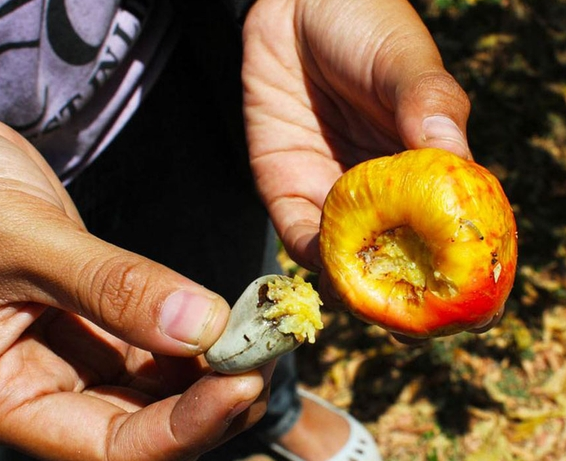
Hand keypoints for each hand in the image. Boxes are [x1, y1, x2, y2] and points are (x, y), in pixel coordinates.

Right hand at [0, 124, 270, 459]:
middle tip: (264, 357)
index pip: (109, 446)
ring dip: (217, 371)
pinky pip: (164, 346)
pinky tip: (234, 319)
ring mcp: (82, 355)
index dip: (182, 428)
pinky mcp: (108, 321)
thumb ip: (110, 287)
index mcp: (10, 395)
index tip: (240, 382)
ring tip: (260, 337)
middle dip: (213, 402)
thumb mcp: (25, 242)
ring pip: (164, 389)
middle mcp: (51, 386)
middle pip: (147, 426)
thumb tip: (202, 326)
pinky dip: (203, 337)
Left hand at [242, 0, 501, 334]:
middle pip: (395, 260)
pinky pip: (299, 236)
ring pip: (347, 260)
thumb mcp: (406, 61)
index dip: (458, 272)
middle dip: (405, 297)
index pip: (445, 232)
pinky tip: (329, 266)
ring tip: (372, 304)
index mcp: (421, 170)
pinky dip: (314, 257)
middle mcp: (379, 192)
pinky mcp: (286, 190)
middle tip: (415, 325)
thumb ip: (428, 106)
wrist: (292, 7)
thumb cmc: (362, 26)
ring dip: (358, 288)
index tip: (472, 308)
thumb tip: (458, 160)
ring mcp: (332, 196)